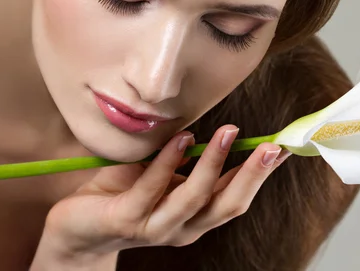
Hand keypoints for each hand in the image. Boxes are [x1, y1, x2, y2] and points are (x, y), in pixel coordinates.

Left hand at [32, 125, 290, 264]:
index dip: (262, 174)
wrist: (76, 230)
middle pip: (227, 205)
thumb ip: (188, 162)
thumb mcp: (164, 175)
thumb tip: (218, 130)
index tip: (284, 147)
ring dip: (214, 164)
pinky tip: (182, 139)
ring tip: (227, 132)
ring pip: (193, 199)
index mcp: (196, 217)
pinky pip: (150, 190)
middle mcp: (183, 227)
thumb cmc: (124, 196)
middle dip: (252, 175)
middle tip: (271, 146)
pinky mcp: (126, 220)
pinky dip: (168, 163)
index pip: (237, 196)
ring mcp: (155, 227)